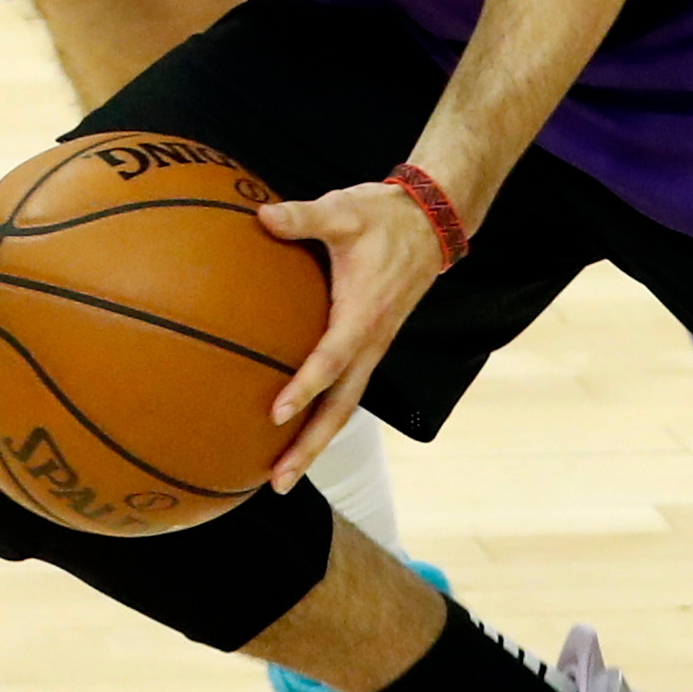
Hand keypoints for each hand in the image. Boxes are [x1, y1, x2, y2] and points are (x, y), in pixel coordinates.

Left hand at [253, 178, 451, 490]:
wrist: (431, 224)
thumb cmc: (384, 217)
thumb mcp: (344, 211)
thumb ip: (303, 217)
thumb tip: (261, 215)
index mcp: (364, 314)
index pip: (332, 359)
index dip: (305, 387)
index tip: (276, 414)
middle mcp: (372, 342)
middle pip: (341, 408)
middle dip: (311, 447)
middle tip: (278, 481)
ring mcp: (374, 348)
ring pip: (345, 406)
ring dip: (316, 441)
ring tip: (281, 473)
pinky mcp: (371, 346)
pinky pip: (346, 390)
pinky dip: (322, 415)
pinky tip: (295, 427)